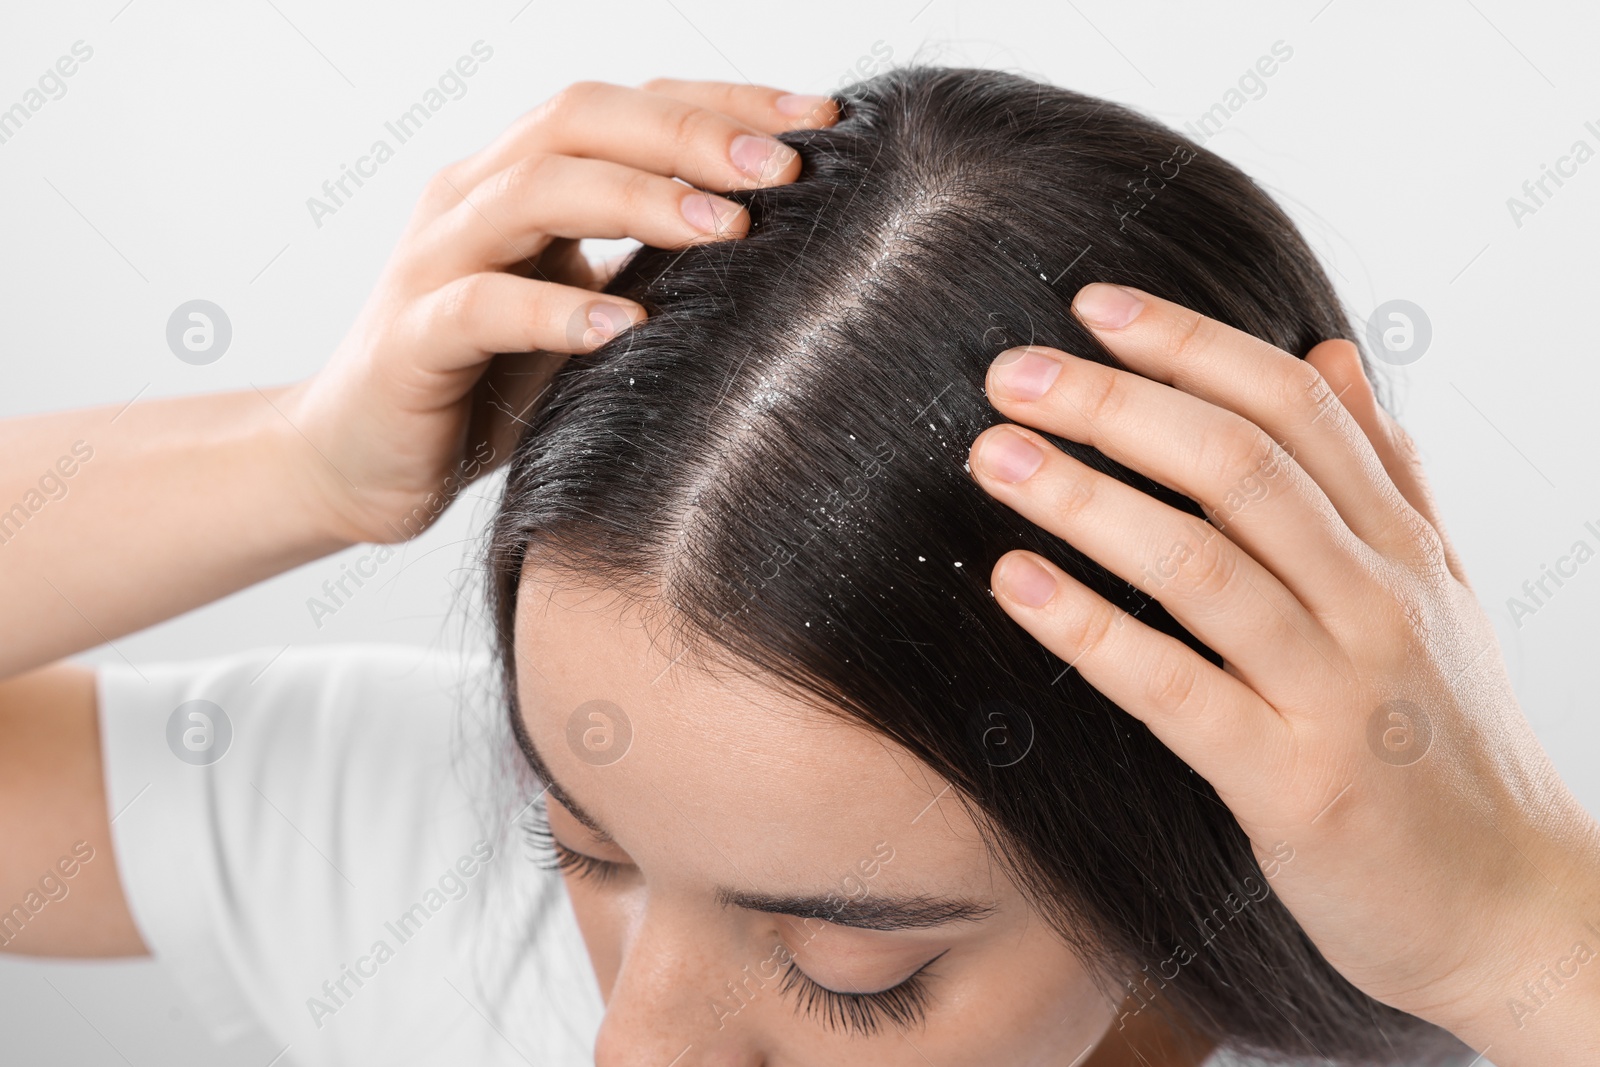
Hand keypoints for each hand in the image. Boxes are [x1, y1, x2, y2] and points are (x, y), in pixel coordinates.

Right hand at [283, 79, 836, 544]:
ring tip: (726, 229)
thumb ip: (652, 269)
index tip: (821, 120)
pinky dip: (553, 310)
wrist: (358, 462)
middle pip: (580, 121)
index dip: (722, 104)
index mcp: (521, 179)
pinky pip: (479, 307)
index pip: (628, 109)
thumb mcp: (587, 312)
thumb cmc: (487, 384)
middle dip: (690, 135)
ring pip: (531, 192)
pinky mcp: (411, 342)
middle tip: (785, 168)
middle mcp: (474, 200)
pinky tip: (623, 327)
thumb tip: (785, 248)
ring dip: (635, 200)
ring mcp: (434, 263)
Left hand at [968, 283, 1599, 1062]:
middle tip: (1012, 373)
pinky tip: (1016, 583)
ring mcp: (1339, 692)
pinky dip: (1092, 630)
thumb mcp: (1436, 591)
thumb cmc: (1452, 749)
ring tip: (993, 456)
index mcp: (1400, 547)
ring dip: (1085, 499)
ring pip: (1203, 564)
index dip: (1190, 345)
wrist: (1513, 908)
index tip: (1095, 305)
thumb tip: (1334, 351)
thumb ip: (1384, 472)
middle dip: (1117, 405)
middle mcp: (1377, 601)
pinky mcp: (1296, 784)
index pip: (1292, 406)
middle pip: (1238, 466)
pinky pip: (1178, 690)